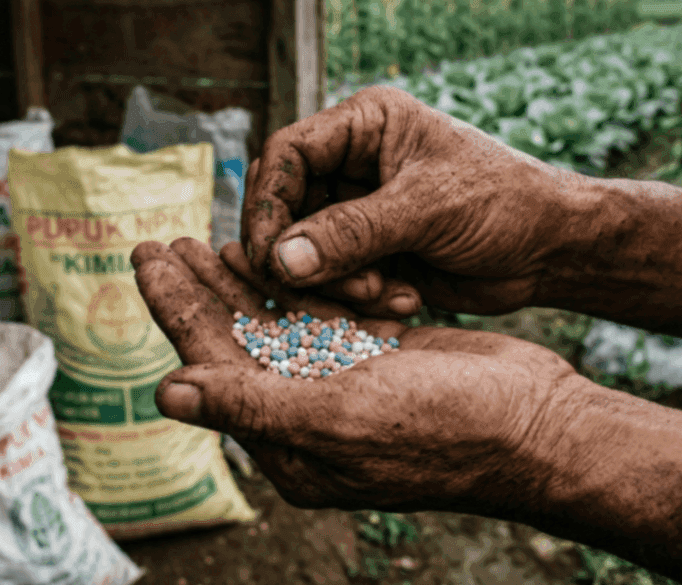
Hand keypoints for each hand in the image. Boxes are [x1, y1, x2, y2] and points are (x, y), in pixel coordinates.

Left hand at [131, 237, 599, 517]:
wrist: (538, 424)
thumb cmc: (446, 431)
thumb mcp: (340, 418)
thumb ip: (251, 404)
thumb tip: (166, 393)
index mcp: (287, 440)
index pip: (212, 363)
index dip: (175, 309)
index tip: (144, 257)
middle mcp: (306, 414)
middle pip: (234, 340)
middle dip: (195, 290)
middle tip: (158, 240)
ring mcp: (343, 384)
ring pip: (274, 323)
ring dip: (240, 282)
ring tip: (203, 240)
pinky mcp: (376, 358)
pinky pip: (321, 317)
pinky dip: (295, 284)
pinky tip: (273, 255)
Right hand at [241, 85, 585, 317]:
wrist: (553, 250)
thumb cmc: (503, 203)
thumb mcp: (426, 210)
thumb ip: (351, 233)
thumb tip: (280, 259)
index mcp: (365, 125)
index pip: (287, 154)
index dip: (267, 203)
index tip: (267, 254)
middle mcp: (355, 163)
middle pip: (287, 208)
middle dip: (301, 253)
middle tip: (315, 288)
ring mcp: (362, 210)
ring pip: (307, 250)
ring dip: (336, 282)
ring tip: (380, 293)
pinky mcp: (373, 252)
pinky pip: (337, 279)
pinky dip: (359, 297)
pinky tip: (403, 300)